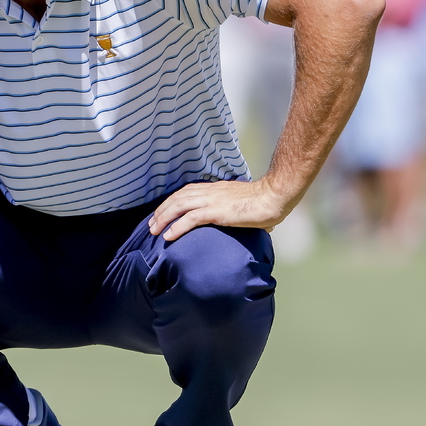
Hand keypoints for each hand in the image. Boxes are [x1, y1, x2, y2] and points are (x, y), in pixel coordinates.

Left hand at [148, 177, 299, 241]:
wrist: (274, 197)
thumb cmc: (264, 202)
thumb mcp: (242, 203)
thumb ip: (235, 210)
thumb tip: (242, 220)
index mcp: (215, 189)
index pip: (186, 192)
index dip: (171, 202)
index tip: (161, 213)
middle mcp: (210, 192)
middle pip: (178, 198)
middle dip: (162, 211)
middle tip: (151, 224)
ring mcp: (213, 200)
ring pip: (179, 206)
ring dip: (164, 218)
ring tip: (154, 231)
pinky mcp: (217, 212)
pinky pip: (191, 218)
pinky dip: (177, 227)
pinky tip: (169, 236)